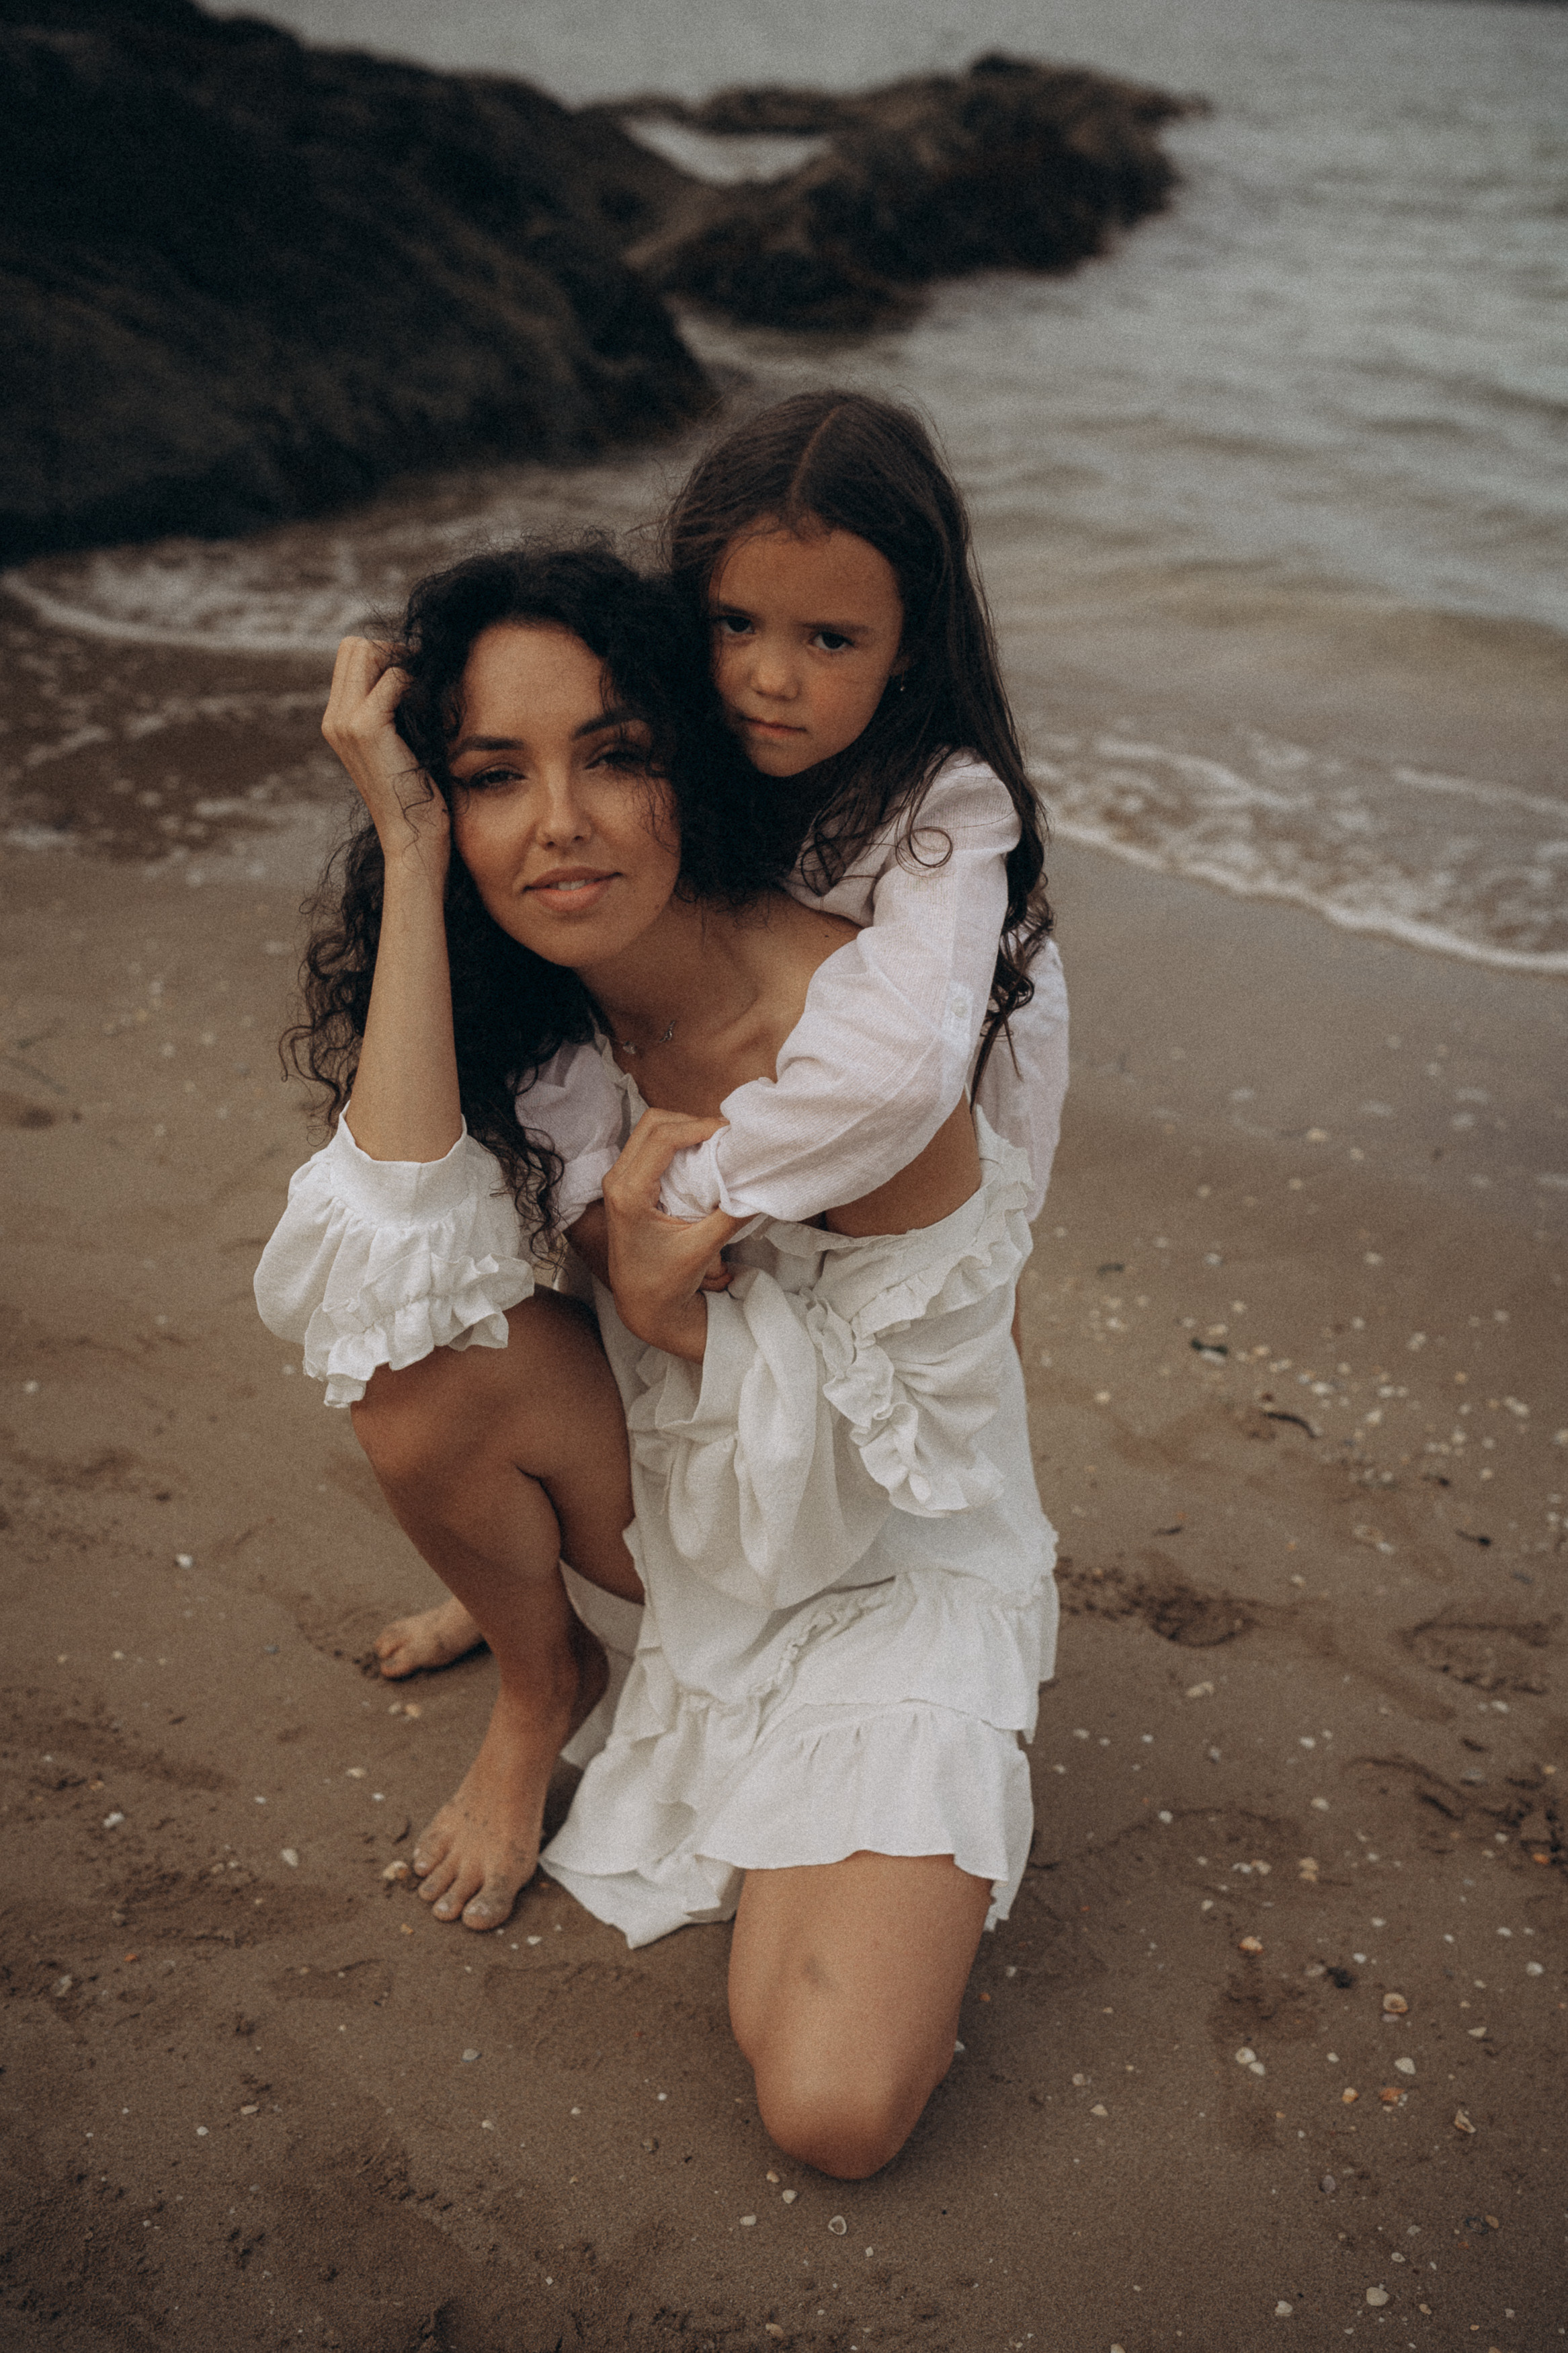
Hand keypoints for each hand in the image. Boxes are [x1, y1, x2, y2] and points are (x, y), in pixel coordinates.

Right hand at [322, 636, 448, 882]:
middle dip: (392, 652)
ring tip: (425, 692)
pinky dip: (416, 683)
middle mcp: (334, 719)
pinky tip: (431, 709)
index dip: (386, 655)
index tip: (415, 677)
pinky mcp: (366, 729)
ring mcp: (345, 723)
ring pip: (368, 651)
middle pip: (354, 645)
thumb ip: (395, 712)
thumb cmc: (416, 795)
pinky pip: (394, 678)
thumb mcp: (400, 747)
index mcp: (337, 722)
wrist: (413, 838)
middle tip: (421, 680)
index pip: (351, 655)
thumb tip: (415, 673)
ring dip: (402, 663)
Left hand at [602, 1110, 740, 1361]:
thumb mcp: (701, 1250)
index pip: (661, 1138)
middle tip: (724, 1135)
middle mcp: (617, 1181)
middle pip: (652, 1123)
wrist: (641, 1305)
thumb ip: (730, 1216)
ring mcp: (618, 1180)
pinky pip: (650, 1147)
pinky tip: (700, 1156)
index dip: (698, 1126)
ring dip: (684, 1130)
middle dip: (691, 1121)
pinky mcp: (626, 1184)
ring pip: (650, 1131)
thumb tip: (758, 1187)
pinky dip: (677, 1143)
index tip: (728, 1131)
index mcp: (628, 1194)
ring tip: (715, 1143)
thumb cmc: (665, 1283)